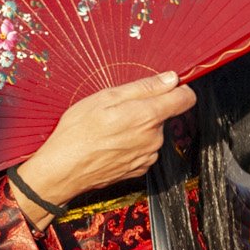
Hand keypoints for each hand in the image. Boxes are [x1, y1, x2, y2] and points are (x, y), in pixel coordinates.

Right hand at [12, 72, 194, 223]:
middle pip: (163, 115)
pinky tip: (110, 145)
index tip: (165, 87)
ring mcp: (148, 156)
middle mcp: (154, 138)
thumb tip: (171, 79)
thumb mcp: (105, 98)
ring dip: (137, 129)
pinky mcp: (139, 169)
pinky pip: (143, 150)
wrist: (63, 171)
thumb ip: (143, 87)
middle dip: (145, 110)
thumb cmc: (78, 132)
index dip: (177, 89)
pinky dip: (131, 145)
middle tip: (116, 111)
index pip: (186, 98)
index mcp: (148, 116)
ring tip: (109, 130)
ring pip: (152, 133)